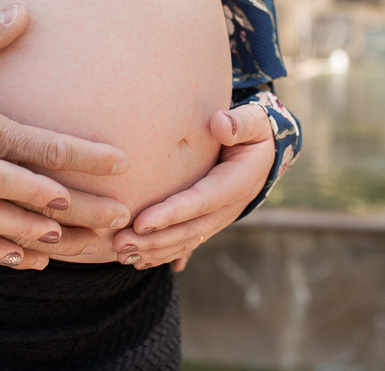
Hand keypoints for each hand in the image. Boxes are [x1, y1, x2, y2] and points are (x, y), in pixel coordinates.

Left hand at [111, 103, 273, 269]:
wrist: (265, 155)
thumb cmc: (253, 132)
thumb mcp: (254, 122)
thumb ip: (240, 123)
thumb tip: (221, 124)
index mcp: (236, 183)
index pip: (200, 201)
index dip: (172, 214)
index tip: (141, 222)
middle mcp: (228, 208)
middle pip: (189, 229)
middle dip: (154, 239)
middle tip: (119, 244)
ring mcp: (218, 220)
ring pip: (185, 241)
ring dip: (153, 251)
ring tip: (121, 253)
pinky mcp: (209, 223)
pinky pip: (186, 243)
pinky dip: (163, 254)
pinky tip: (139, 261)